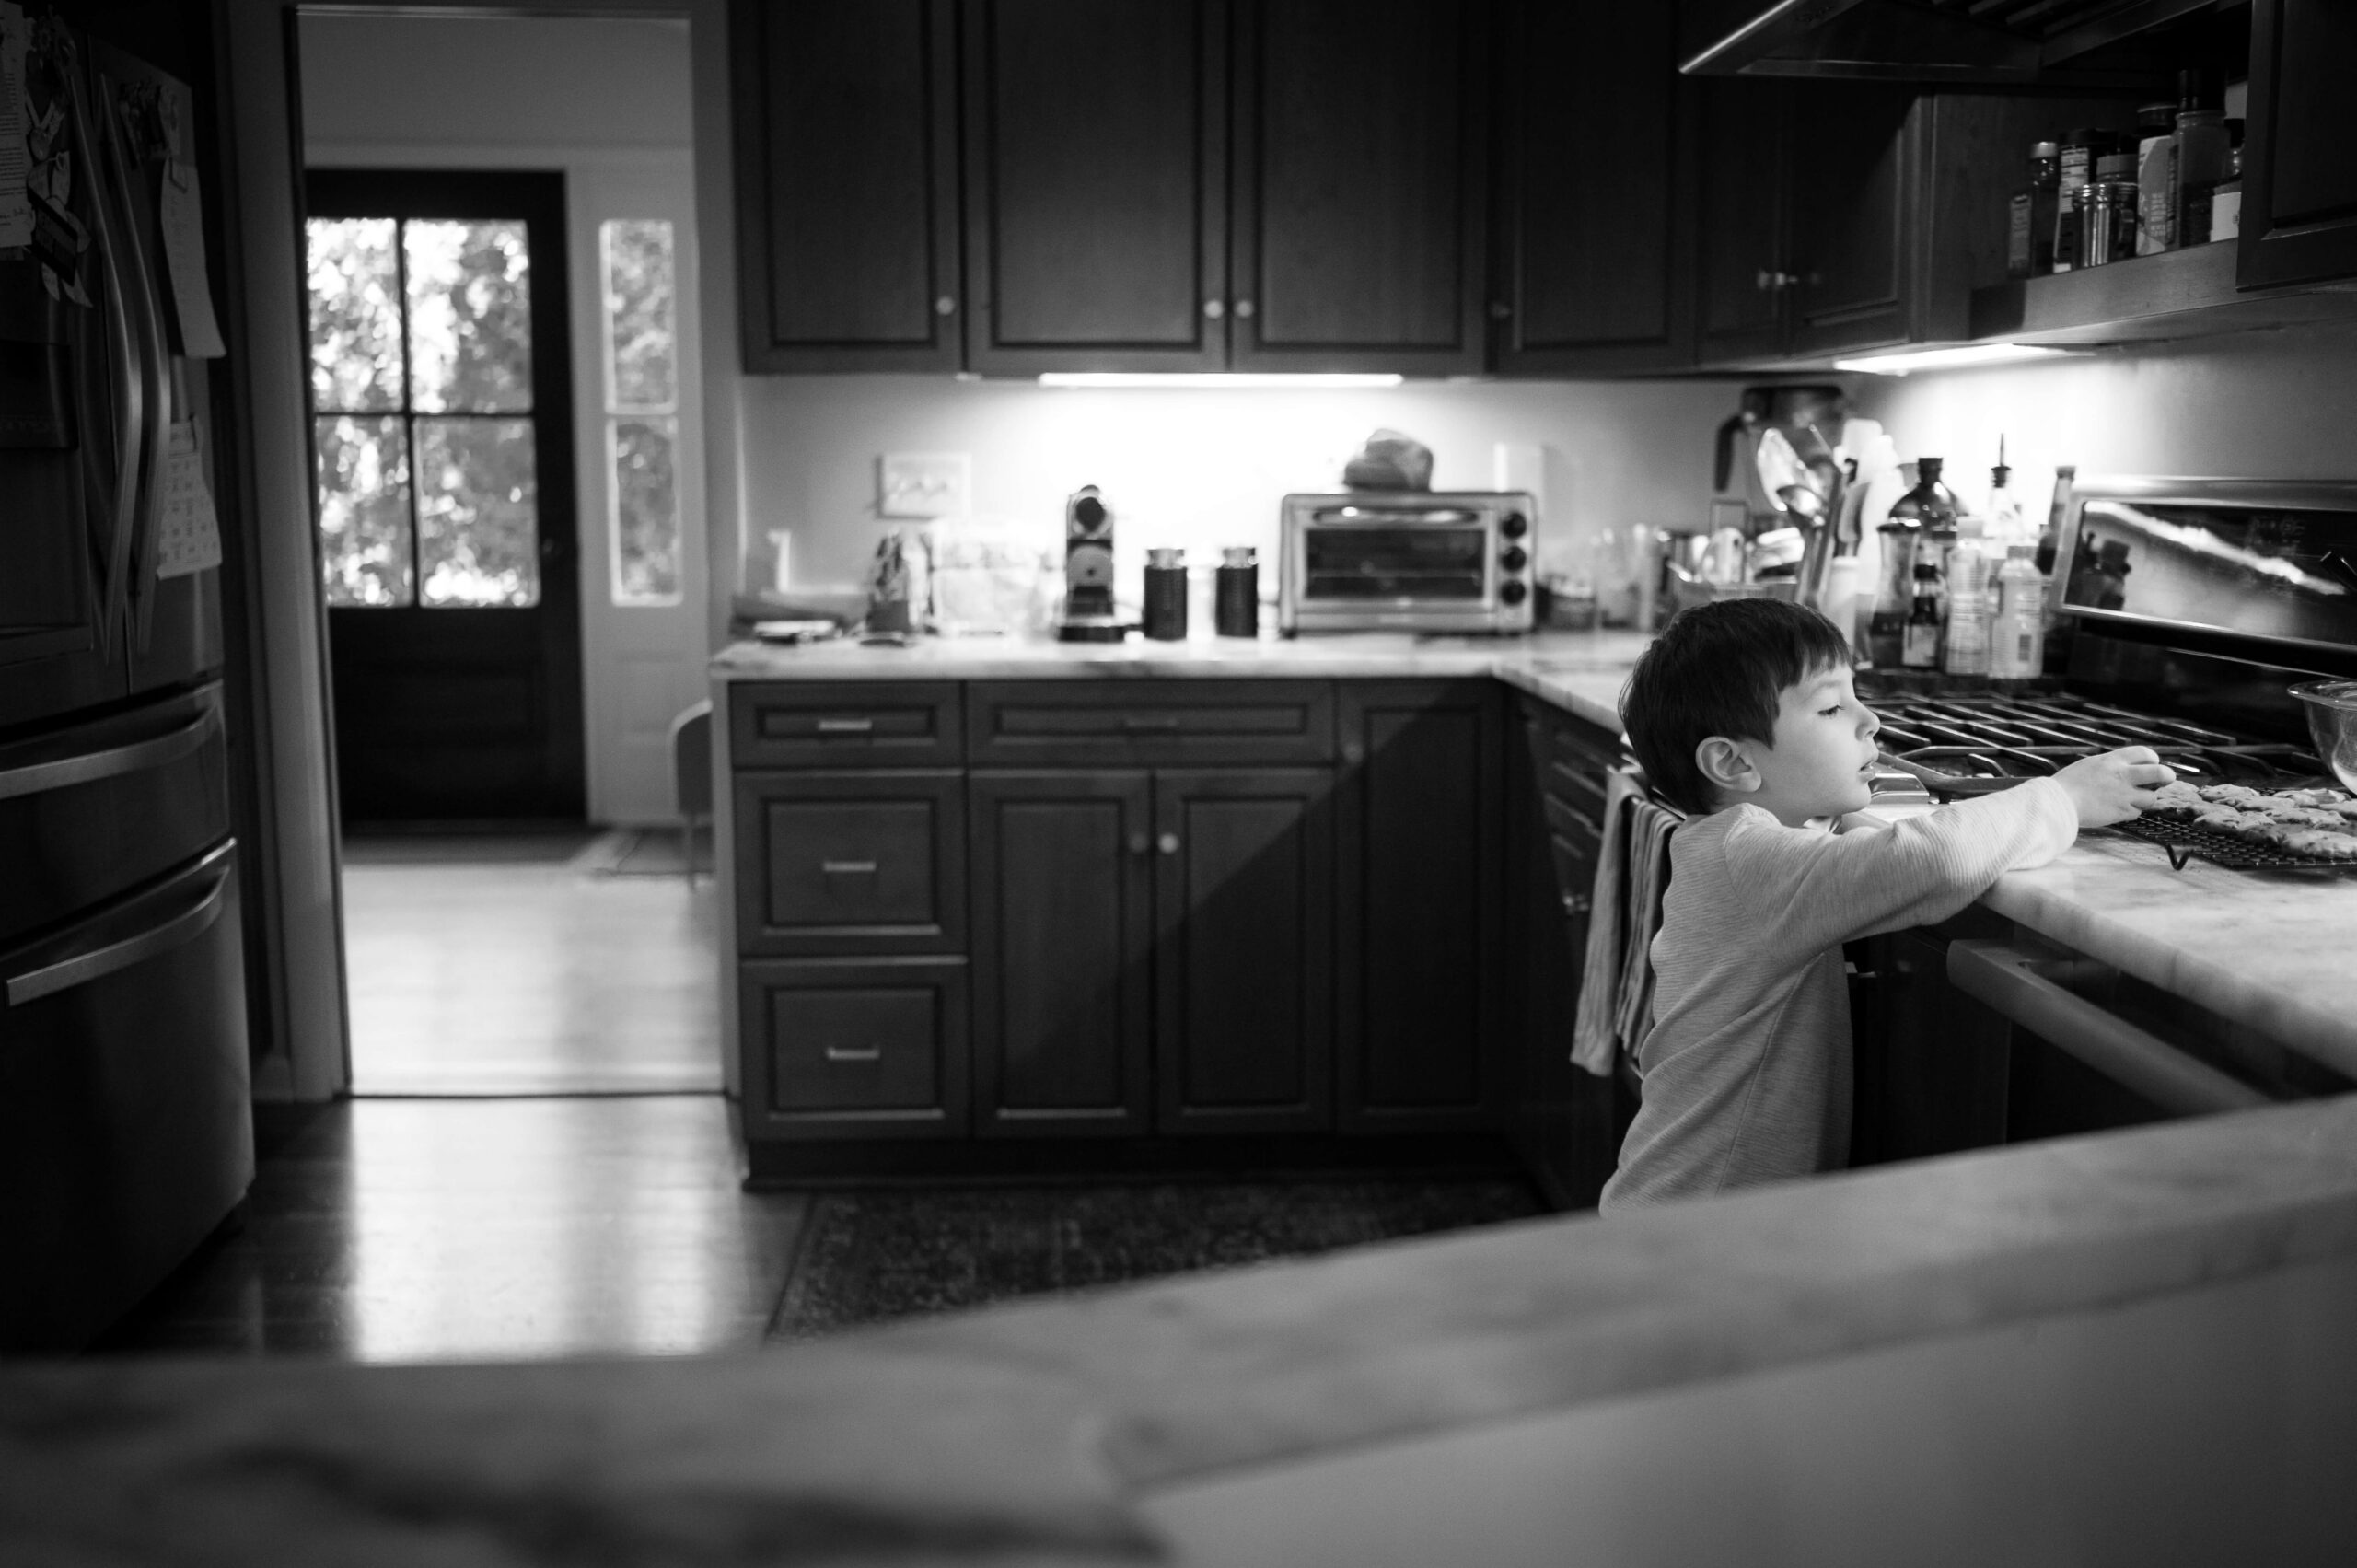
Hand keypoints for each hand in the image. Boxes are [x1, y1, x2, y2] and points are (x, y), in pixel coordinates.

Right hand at [2053, 746, 2177, 827]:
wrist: (2058, 803)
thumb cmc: (2068, 784)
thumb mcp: (2091, 765)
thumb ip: (2111, 766)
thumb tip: (2125, 770)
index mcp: (2113, 760)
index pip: (2146, 753)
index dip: (2153, 759)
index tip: (2151, 765)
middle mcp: (2123, 775)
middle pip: (2160, 772)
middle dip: (2167, 776)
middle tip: (2165, 780)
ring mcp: (2124, 795)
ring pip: (2151, 797)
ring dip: (2145, 799)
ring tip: (2131, 800)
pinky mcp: (2121, 812)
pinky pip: (2136, 813)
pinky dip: (2130, 812)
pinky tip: (2116, 809)